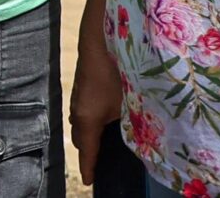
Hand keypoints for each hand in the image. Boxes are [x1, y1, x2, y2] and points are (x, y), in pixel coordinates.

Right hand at [69, 28, 123, 183]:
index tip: (89, 181)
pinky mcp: (80, 86)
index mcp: (88, 119)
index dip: (88, 168)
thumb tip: (143, 136)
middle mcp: (78, 111)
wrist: (99, 38)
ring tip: (101, 142)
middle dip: (88, 152)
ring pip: (79, 124)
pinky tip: (103, 116)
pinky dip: (88, 120)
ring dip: (88, 134)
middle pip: (80, 139)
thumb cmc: (115, 70)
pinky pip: (81, 111)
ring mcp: (77, 97)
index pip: (86, 152)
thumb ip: (133, 122)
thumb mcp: (129, 102)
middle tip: (99, 163)